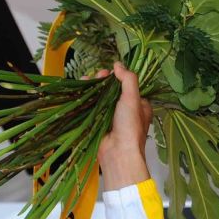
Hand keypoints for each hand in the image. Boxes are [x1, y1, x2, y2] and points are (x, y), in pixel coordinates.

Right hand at [96, 63, 152, 189]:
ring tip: (87, 79)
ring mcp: (110, 117)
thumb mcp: (133, 99)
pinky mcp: (97, 122)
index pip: (127, 86)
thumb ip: (128, 80)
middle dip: (103, 80)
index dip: (118, 77)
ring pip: (100, 97)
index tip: (110, 72)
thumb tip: (118, 65)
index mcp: (139, 106)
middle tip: (98, 75)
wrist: (117, 153)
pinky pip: (90, 106)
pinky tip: (80, 89)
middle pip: (111, 90)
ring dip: (93, 86)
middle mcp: (125, 111)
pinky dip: (85, 97)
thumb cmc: (129, 127)